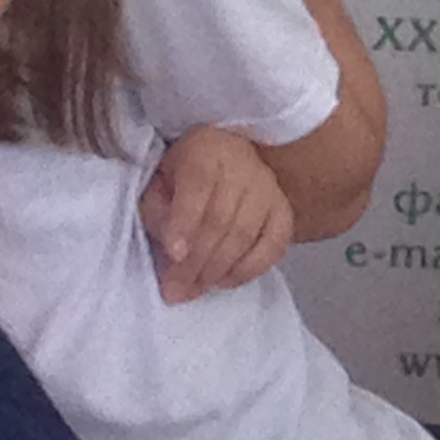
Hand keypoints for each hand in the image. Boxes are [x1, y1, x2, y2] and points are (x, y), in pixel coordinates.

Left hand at [138, 125, 296, 302]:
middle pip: (222, 218)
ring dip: (217, 269)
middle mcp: (244, 165)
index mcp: (205, 150)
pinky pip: (275, 244)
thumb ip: (157, 212)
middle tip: (174, 288)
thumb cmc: (181, 175)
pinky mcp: (284, 209)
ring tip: (192, 289)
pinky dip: (250, 268)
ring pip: (246, 234)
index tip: (173, 254)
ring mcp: (269, 188)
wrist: (221, 156)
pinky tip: (225, 281)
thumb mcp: (155, 183)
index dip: (185, 222)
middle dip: (196, 259)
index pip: (198, 186)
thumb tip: (171, 251)